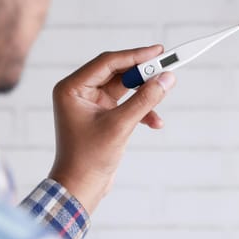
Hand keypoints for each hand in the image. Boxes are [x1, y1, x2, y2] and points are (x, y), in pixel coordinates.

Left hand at [49, 45, 175, 213]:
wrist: (81, 187)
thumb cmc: (89, 158)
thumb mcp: (120, 126)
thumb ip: (144, 100)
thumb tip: (167, 79)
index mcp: (72, 88)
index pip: (107, 62)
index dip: (135, 56)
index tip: (159, 51)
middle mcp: (79, 91)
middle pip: (117, 72)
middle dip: (142, 74)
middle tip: (166, 68)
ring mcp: (91, 103)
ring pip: (124, 88)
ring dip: (144, 94)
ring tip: (163, 94)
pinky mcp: (102, 114)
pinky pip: (125, 103)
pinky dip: (141, 110)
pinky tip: (155, 122)